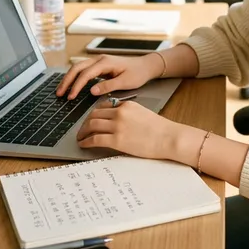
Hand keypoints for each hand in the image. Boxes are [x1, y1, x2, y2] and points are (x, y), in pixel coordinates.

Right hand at [56, 54, 161, 99]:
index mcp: (105, 62)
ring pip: (78, 67)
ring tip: (61, 90)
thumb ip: (108, 86)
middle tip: (59, 93)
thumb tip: (91, 91)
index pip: (85, 73)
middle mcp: (100, 59)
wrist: (146, 66)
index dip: (76, 85)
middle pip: (77, 67)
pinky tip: (71, 85)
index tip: (70, 97)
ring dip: (69, 78)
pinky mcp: (100, 66)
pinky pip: (83, 69)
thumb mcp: (125, 82)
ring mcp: (99, 61)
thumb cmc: (138, 73)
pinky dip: (75, 77)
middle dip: (67, 80)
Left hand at [76, 101, 191, 158]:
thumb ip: (128, 113)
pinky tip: (84, 144)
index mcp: (126, 105)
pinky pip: (94, 139)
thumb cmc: (159, 128)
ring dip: (83, 132)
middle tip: (82, 129)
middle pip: (94, 114)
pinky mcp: (117, 140)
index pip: (103, 106)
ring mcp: (117, 126)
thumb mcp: (142, 113)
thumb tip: (114, 119)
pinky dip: (86, 141)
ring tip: (80, 138)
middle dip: (85, 123)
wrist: (168, 137)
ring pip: (91, 125)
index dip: (94, 114)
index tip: (91, 120)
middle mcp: (119, 113)